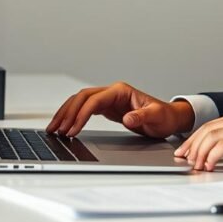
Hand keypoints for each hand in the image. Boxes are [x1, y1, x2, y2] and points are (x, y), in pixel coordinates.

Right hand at [46, 81, 194, 138]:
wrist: (168, 118)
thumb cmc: (164, 116)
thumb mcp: (156, 117)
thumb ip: (142, 116)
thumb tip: (128, 117)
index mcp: (121, 91)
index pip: (94, 100)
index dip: (81, 114)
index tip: (72, 129)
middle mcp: (112, 92)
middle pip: (81, 98)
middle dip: (67, 113)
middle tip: (56, 130)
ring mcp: (108, 99)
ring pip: (80, 102)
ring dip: (66, 114)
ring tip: (54, 129)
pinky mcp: (107, 108)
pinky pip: (85, 109)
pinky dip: (73, 117)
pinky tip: (65, 127)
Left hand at [173, 109, 222, 174]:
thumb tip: (216, 154)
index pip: (211, 126)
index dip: (195, 139)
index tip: (186, 151)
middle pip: (207, 129)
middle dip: (192, 145)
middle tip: (184, 159)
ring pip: (212, 136)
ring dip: (200, 152)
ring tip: (196, 165)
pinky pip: (222, 145)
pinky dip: (211, 156)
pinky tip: (209, 166)